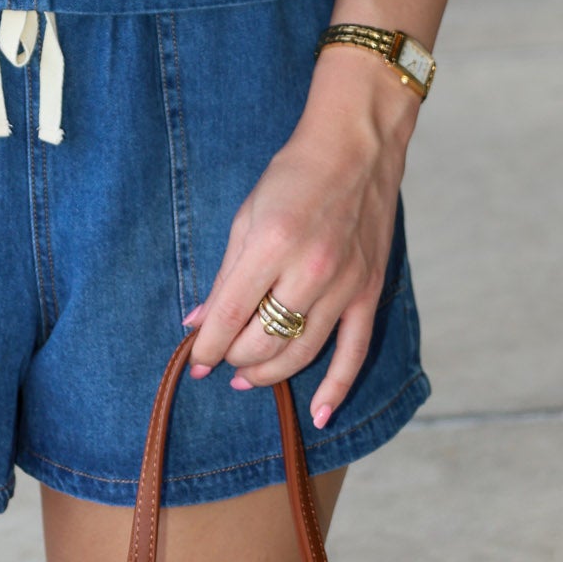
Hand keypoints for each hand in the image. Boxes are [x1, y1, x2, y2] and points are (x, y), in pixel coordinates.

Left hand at [180, 91, 410, 430]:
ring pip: (301, 352)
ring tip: (245, 377)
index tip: (193, 361)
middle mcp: (310, 268)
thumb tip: (197, 320)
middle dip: (234, 357)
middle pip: (264, 340)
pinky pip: (354, 353)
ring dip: (268, 373)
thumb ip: (225, 274)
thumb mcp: (246, 215)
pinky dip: (336, 388)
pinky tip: (318, 412)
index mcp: (271, 243)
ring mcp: (345, 284)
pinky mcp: (369, 292)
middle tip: (219, 360)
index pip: (230, 313)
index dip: (207, 345)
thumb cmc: (292, 176)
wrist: (354, 150)